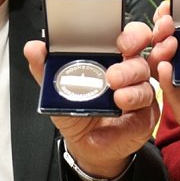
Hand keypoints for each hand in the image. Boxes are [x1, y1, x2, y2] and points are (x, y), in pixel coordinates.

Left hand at [24, 21, 159, 178]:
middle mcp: (132, 74)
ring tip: (117, 99)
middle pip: (142, 61)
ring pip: (146, 89)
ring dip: (133, 93)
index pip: (133, 38)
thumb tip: (33, 47)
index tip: (123, 42)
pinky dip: (123, 127)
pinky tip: (103, 132)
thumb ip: (45, 67)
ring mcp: (141, 97)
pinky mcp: (143, 122)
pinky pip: (140, 121)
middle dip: (130, 68)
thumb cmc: (77, 109)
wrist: (85, 144)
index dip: (134, 35)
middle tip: (113, 77)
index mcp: (115, 58)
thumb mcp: (58, 89)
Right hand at [152, 2, 179, 180]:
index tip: (172, 1)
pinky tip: (163, 67)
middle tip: (166, 17)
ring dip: (161, 49)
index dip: (176, 16)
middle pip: (167, 44)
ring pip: (161, 64)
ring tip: (168, 38)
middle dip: (162, 27)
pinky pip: (169, 92)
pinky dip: (164, 79)